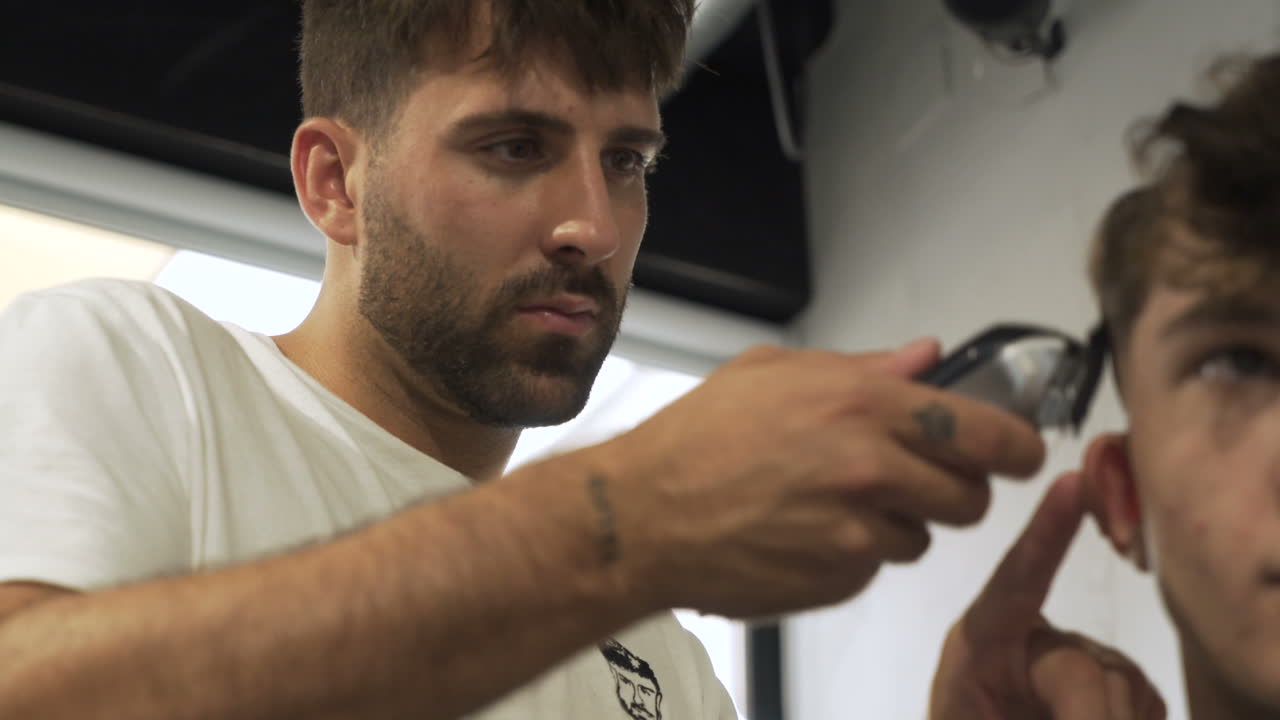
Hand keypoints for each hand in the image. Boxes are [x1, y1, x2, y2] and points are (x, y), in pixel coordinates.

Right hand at [591, 340, 1045, 618]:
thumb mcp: (774, 372)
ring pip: (922, 536)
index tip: (1019, 452)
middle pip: (970, 497)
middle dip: (954, 489)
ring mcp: (858, 531)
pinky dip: (855, 553)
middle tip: (917, 478)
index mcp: (862, 404)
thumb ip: (862, 366)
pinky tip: (806, 530)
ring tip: (835, 501)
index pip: (987, 433)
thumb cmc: (697, 439)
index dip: (1016, 446)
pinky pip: (875, 567)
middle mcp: (872, 468)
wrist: (644, 517)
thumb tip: (925, 358)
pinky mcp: (839, 579)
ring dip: (898, 522)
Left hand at [929, 472, 1165, 719]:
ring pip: (1120, 685)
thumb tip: (1091, 675)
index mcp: (981, 638)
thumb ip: (1017, 679)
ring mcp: (1082, 660)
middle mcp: (1033, 639)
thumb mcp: (964, 717)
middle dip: (1080, 713)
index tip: (1071, 483)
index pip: (1016, 576)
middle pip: (1082, 663)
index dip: (1046, 531)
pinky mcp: (1121, 688)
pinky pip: (1145, 700)